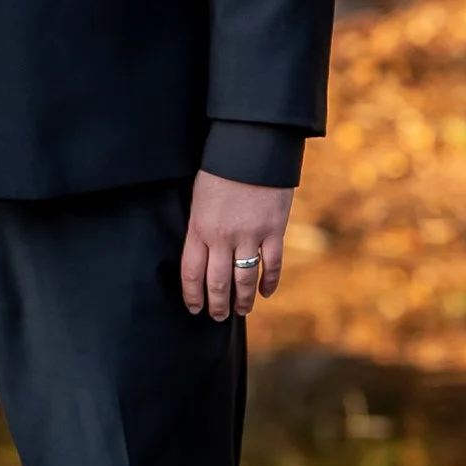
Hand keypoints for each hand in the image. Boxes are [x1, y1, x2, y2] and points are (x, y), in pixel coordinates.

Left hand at [181, 172, 294, 321]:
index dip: (193, 295)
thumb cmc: (220, 171)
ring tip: (240, 311)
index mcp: (199, 228)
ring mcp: (250, 235)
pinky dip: (269, 282)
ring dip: (242, 300)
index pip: (191, 272)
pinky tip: (265, 293)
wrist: (251, 148)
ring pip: (245, 279)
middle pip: (218, 282)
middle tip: (218, 317)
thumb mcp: (199, 198)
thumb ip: (200, 227)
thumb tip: (202, 254)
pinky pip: (272, 265)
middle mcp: (222, 237)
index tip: (194, 308)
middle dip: (217, 304)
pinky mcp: (274, 230)